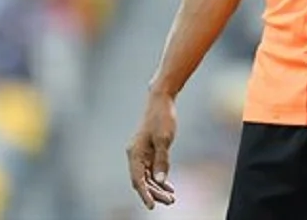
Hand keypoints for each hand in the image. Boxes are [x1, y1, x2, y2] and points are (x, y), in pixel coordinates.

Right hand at [126, 91, 177, 209]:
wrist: (161, 100)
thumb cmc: (161, 117)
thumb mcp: (164, 139)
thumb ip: (162, 161)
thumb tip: (159, 181)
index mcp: (134, 153)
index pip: (138, 180)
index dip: (145, 194)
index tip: (152, 206)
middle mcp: (135, 155)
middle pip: (143, 181)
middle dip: (155, 193)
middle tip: (170, 201)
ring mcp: (141, 154)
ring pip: (147, 177)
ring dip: (158, 188)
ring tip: (171, 198)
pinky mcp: (149, 151)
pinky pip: (152, 170)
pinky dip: (159, 179)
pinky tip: (169, 187)